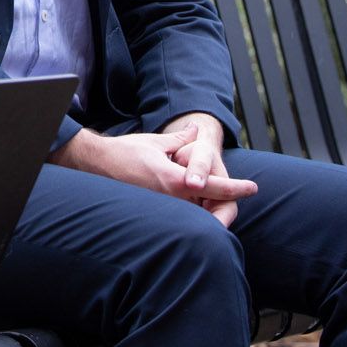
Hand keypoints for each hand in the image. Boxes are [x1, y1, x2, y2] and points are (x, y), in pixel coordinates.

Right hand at [53, 119, 255, 227]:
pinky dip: (190, 212)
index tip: (252, 187)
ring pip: (195, 216)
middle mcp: (170, 199)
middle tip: (232, 197)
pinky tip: (190, 205)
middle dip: (223, 207)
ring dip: (207, 210)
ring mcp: (161, 208)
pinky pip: (179, 216)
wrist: (94, 165)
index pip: (213, 187)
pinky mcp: (153, 212)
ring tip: (213, 202)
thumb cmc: (124, 153)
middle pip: (209, 210)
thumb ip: (180, 139)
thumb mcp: (156, 143)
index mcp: (174, 180)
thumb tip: (196, 130)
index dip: (236, 188)